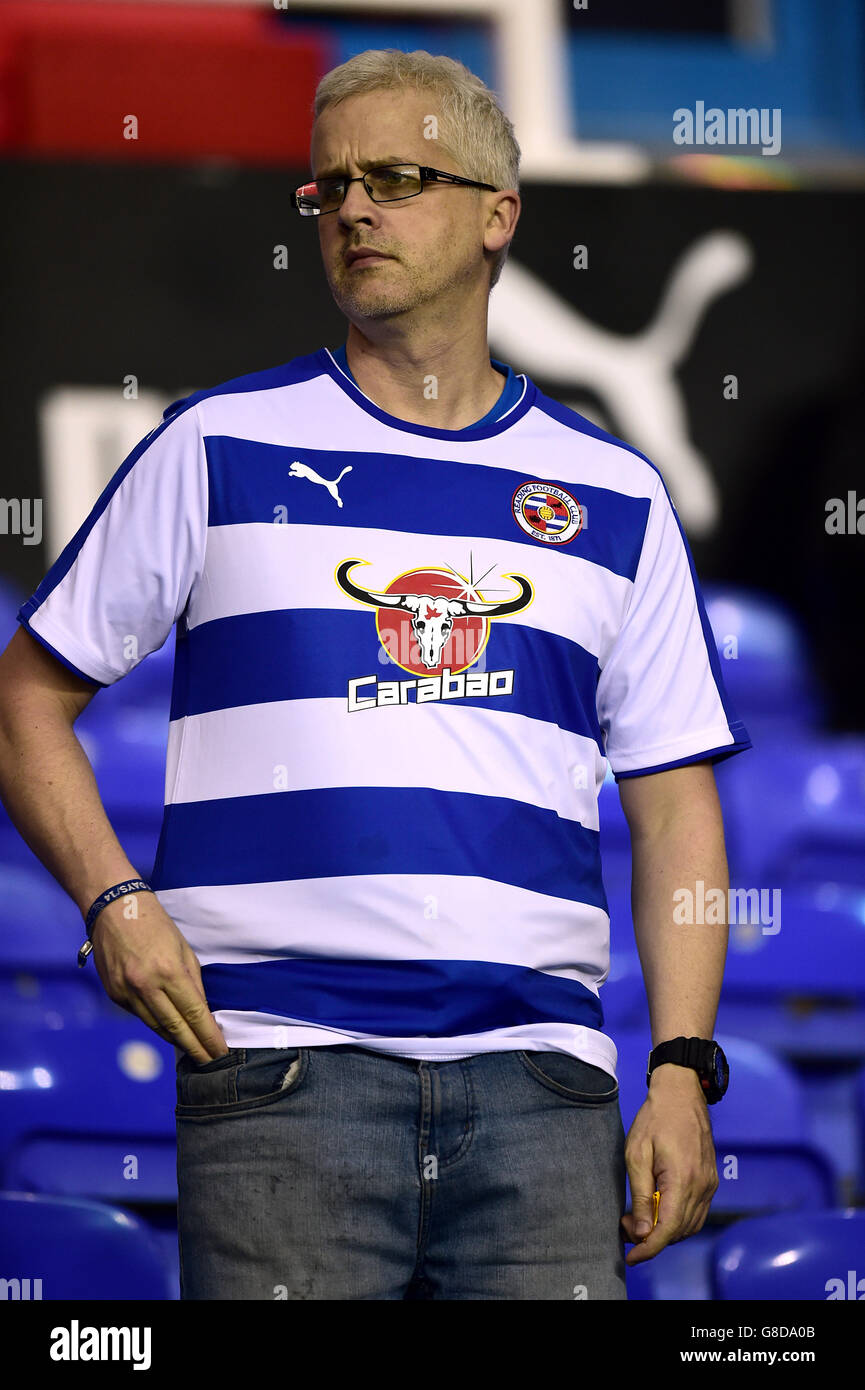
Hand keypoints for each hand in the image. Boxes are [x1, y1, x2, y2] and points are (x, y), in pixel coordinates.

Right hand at [89, 893, 229, 1062]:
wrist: (115, 910)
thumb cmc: (156, 926)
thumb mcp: (183, 950)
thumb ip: (194, 983)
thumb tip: (202, 1013)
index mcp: (169, 971)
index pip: (194, 1013)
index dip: (208, 1036)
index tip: (220, 1051)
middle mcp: (145, 985)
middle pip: (175, 1027)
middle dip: (195, 1047)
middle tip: (209, 1062)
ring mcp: (126, 992)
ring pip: (155, 1026)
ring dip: (175, 1040)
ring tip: (192, 1050)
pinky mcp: (114, 994)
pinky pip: (139, 1016)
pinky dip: (155, 1024)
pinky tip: (168, 1030)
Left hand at [620, 1064, 718, 1264]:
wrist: (681, 1092)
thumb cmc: (655, 1118)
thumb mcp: (637, 1154)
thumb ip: (642, 1195)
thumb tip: (642, 1232)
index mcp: (683, 1180)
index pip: (668, 1230)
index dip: (648, 1249)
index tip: (630, 1257)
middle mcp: (702, 1186)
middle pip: (679, 1231)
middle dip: (652, 1238)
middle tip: (626, 1226)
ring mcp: (710, 1184)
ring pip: (690, 1225)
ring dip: (665, 1230)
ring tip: (638, 1217)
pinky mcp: (710, 1180)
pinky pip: (697, 1212)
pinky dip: (678, 1219)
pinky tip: (658, 1208)